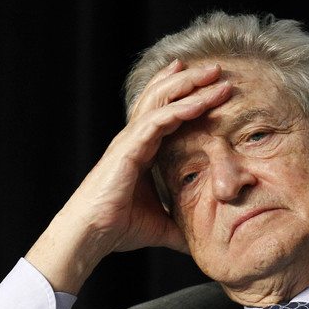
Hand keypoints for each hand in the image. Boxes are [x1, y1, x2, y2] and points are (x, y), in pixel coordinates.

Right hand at [26, 60, 232, 293]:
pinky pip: (156, 121)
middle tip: (216, 68)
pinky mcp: (127, 149)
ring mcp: (129, 141)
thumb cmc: (118, 229)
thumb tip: (207, 240)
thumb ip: (184, 226)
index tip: (208, 84)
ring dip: (189, 86)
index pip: (165, 113)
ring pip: (160, 101)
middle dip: (190, 81)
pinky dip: (179, 109)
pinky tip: (200, 102)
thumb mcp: (163, 226)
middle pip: (162, 98)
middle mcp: (134, 140)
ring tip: (215, 73)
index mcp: (141, 151)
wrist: (92, 235)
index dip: (184, 95)